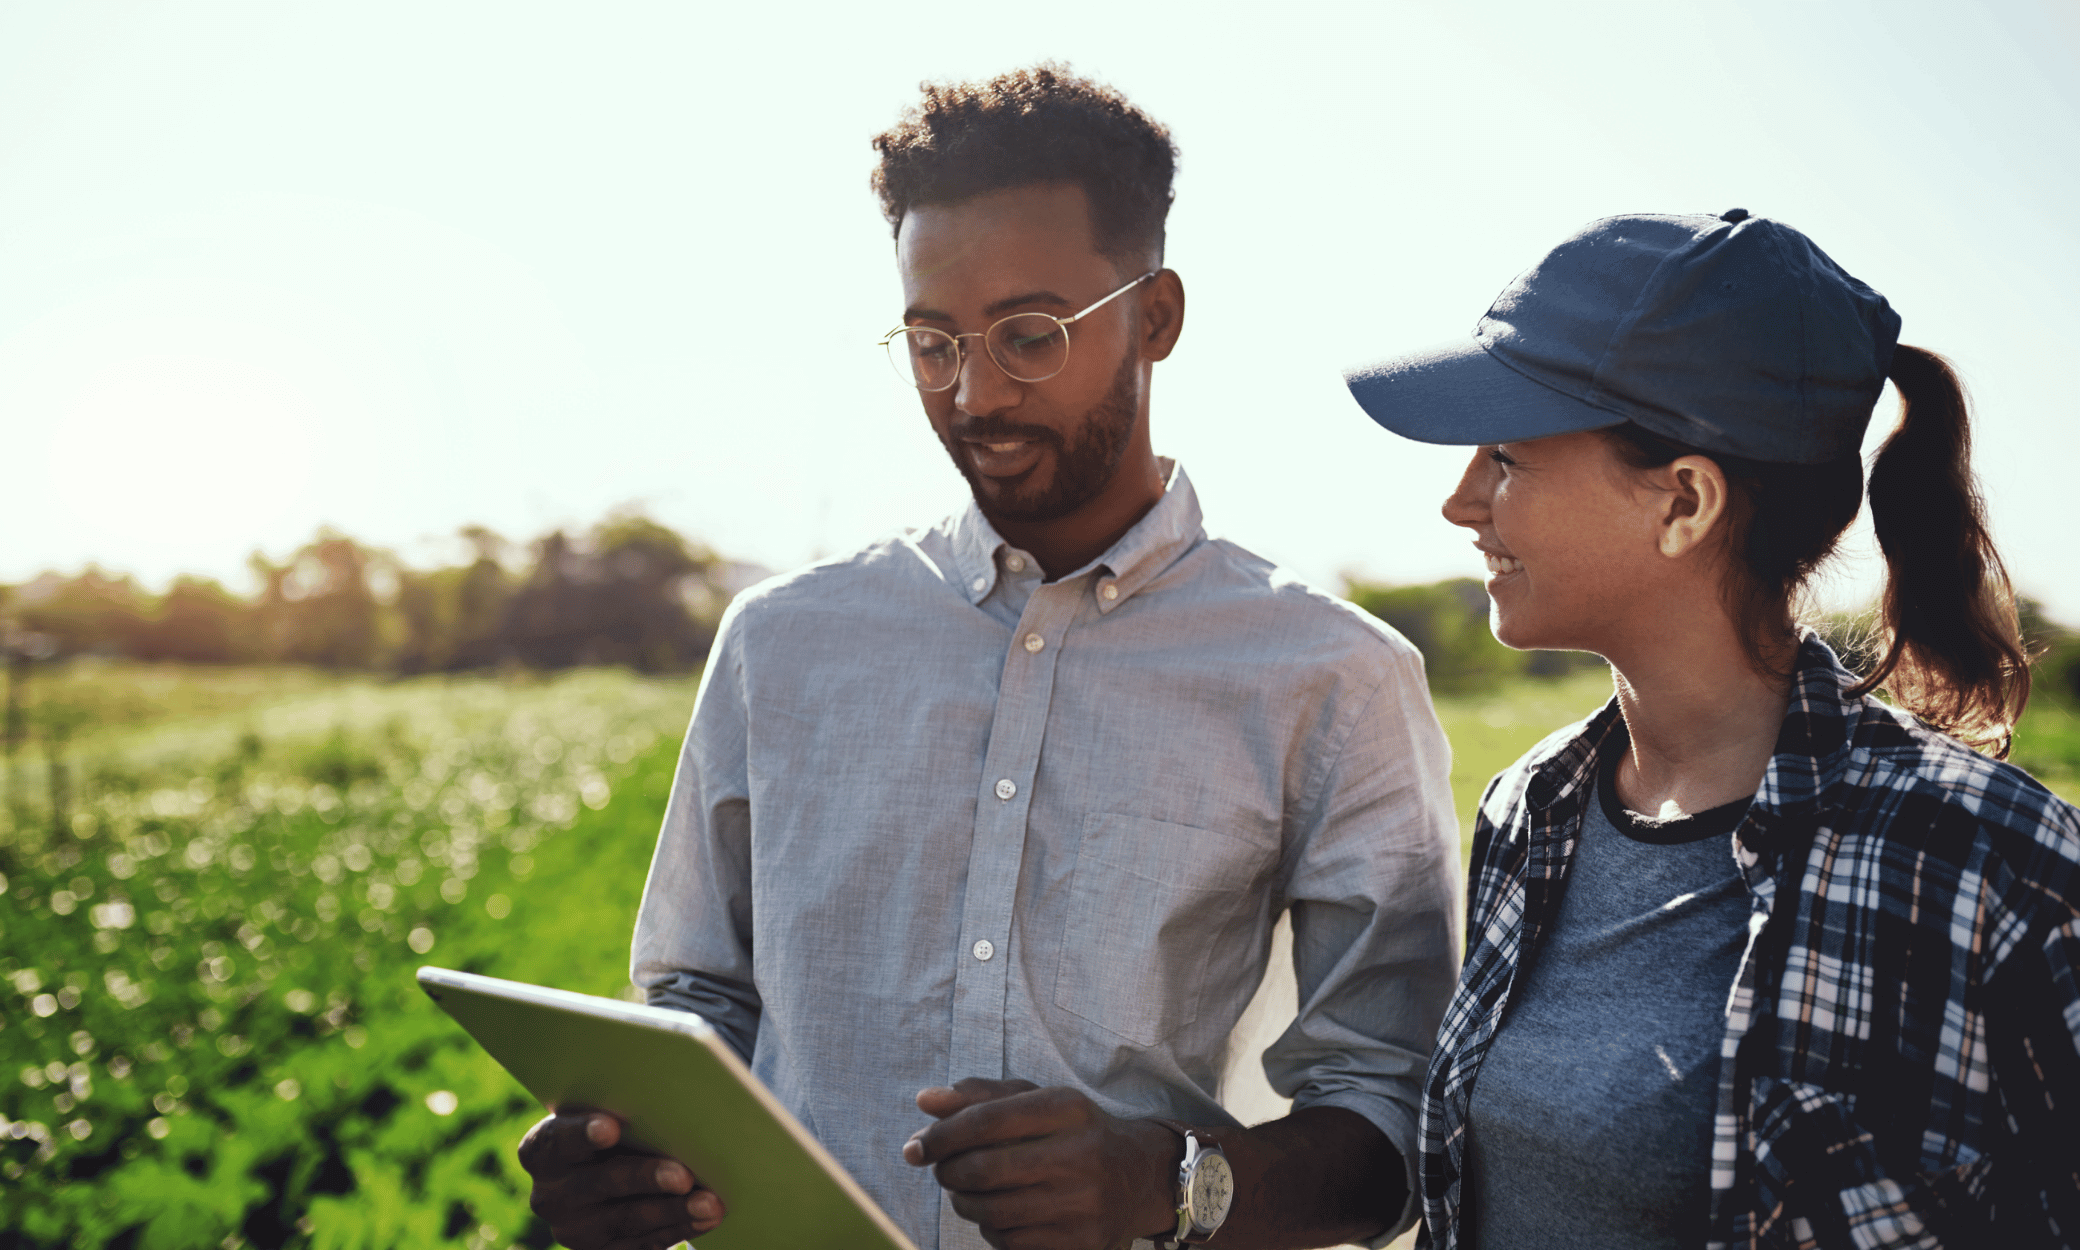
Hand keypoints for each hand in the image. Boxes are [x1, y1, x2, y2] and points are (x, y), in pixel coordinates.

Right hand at [518, 1109, 725, 1248]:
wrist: (609, 1168)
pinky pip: (641, 1244)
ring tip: (710, 1203)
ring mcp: (574, 1228)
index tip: (611, 1128)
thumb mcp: (608, 1110)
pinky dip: (678, 1229)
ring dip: (673, 1211)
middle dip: (646, 1178)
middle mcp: (549, 1194)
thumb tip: (672, 1093)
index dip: (582, 1133)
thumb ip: (626, 1104)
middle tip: (684, 1175)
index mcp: (541, 1149)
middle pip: (599, 1183)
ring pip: (626, 1220)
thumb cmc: (619, 1125)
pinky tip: (706, 1218)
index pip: (557, 1139)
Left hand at [903, 1078, 1180, 1249]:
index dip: (941, 1136)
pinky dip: (991, 1230)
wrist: (1142, 1178)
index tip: (916, 1147)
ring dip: (964, 1203)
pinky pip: (1009, 1242)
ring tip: (969, 1191)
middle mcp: (1080, 1154)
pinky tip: (999, 1215)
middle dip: (948, 1172)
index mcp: (1067, 1108)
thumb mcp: (1039, 1102)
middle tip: (942, 1170)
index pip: (987, 1119)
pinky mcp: (1081, 1243)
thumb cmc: (1075, 1133)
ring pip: (991, 1211)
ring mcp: (1083, 1204)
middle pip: (983, 1169)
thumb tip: (924, 1099)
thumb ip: (981, 1097)